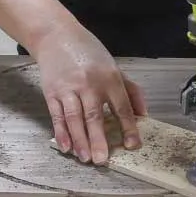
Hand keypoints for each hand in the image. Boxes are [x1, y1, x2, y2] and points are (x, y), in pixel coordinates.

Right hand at [32, 23, 147, 164]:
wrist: (56, 36)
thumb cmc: (89, 53)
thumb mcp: (115, 66)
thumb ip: (131, 90)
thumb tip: (143, 114)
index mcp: (110, 78)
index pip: (122, 107)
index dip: (128, 127)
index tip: (132, 144)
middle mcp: (89, 84)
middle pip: (95, 116)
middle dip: (99, 140)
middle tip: (102, 160)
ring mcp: (68, 89)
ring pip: (74, 118)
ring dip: (79, 140)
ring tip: (85, 158)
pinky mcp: (52, 92)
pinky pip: (57, 116)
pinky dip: (61, 133)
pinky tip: (65, 147)